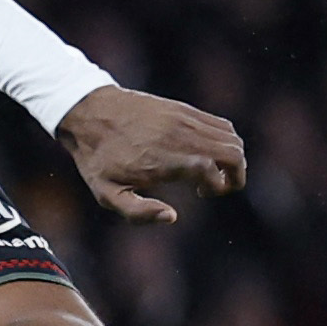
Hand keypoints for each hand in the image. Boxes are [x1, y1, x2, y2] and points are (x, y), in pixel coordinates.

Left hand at [58, 85, 248, 223]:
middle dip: (236, 176)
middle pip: (233, 152)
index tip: (201, 194)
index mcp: (163, 159)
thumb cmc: (98, 158)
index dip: (218, 186)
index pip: (210, 169)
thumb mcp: (107, 194)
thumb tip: (172, 216)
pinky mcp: (184, 109)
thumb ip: (138, 212)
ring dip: (234, 159)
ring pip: (232, 137)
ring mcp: (184, 119)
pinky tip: (206, 154)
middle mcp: (179, 136)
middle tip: (217, 187)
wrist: (89, 111)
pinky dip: (226, 142)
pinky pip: (221, 124)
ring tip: (213, 172)